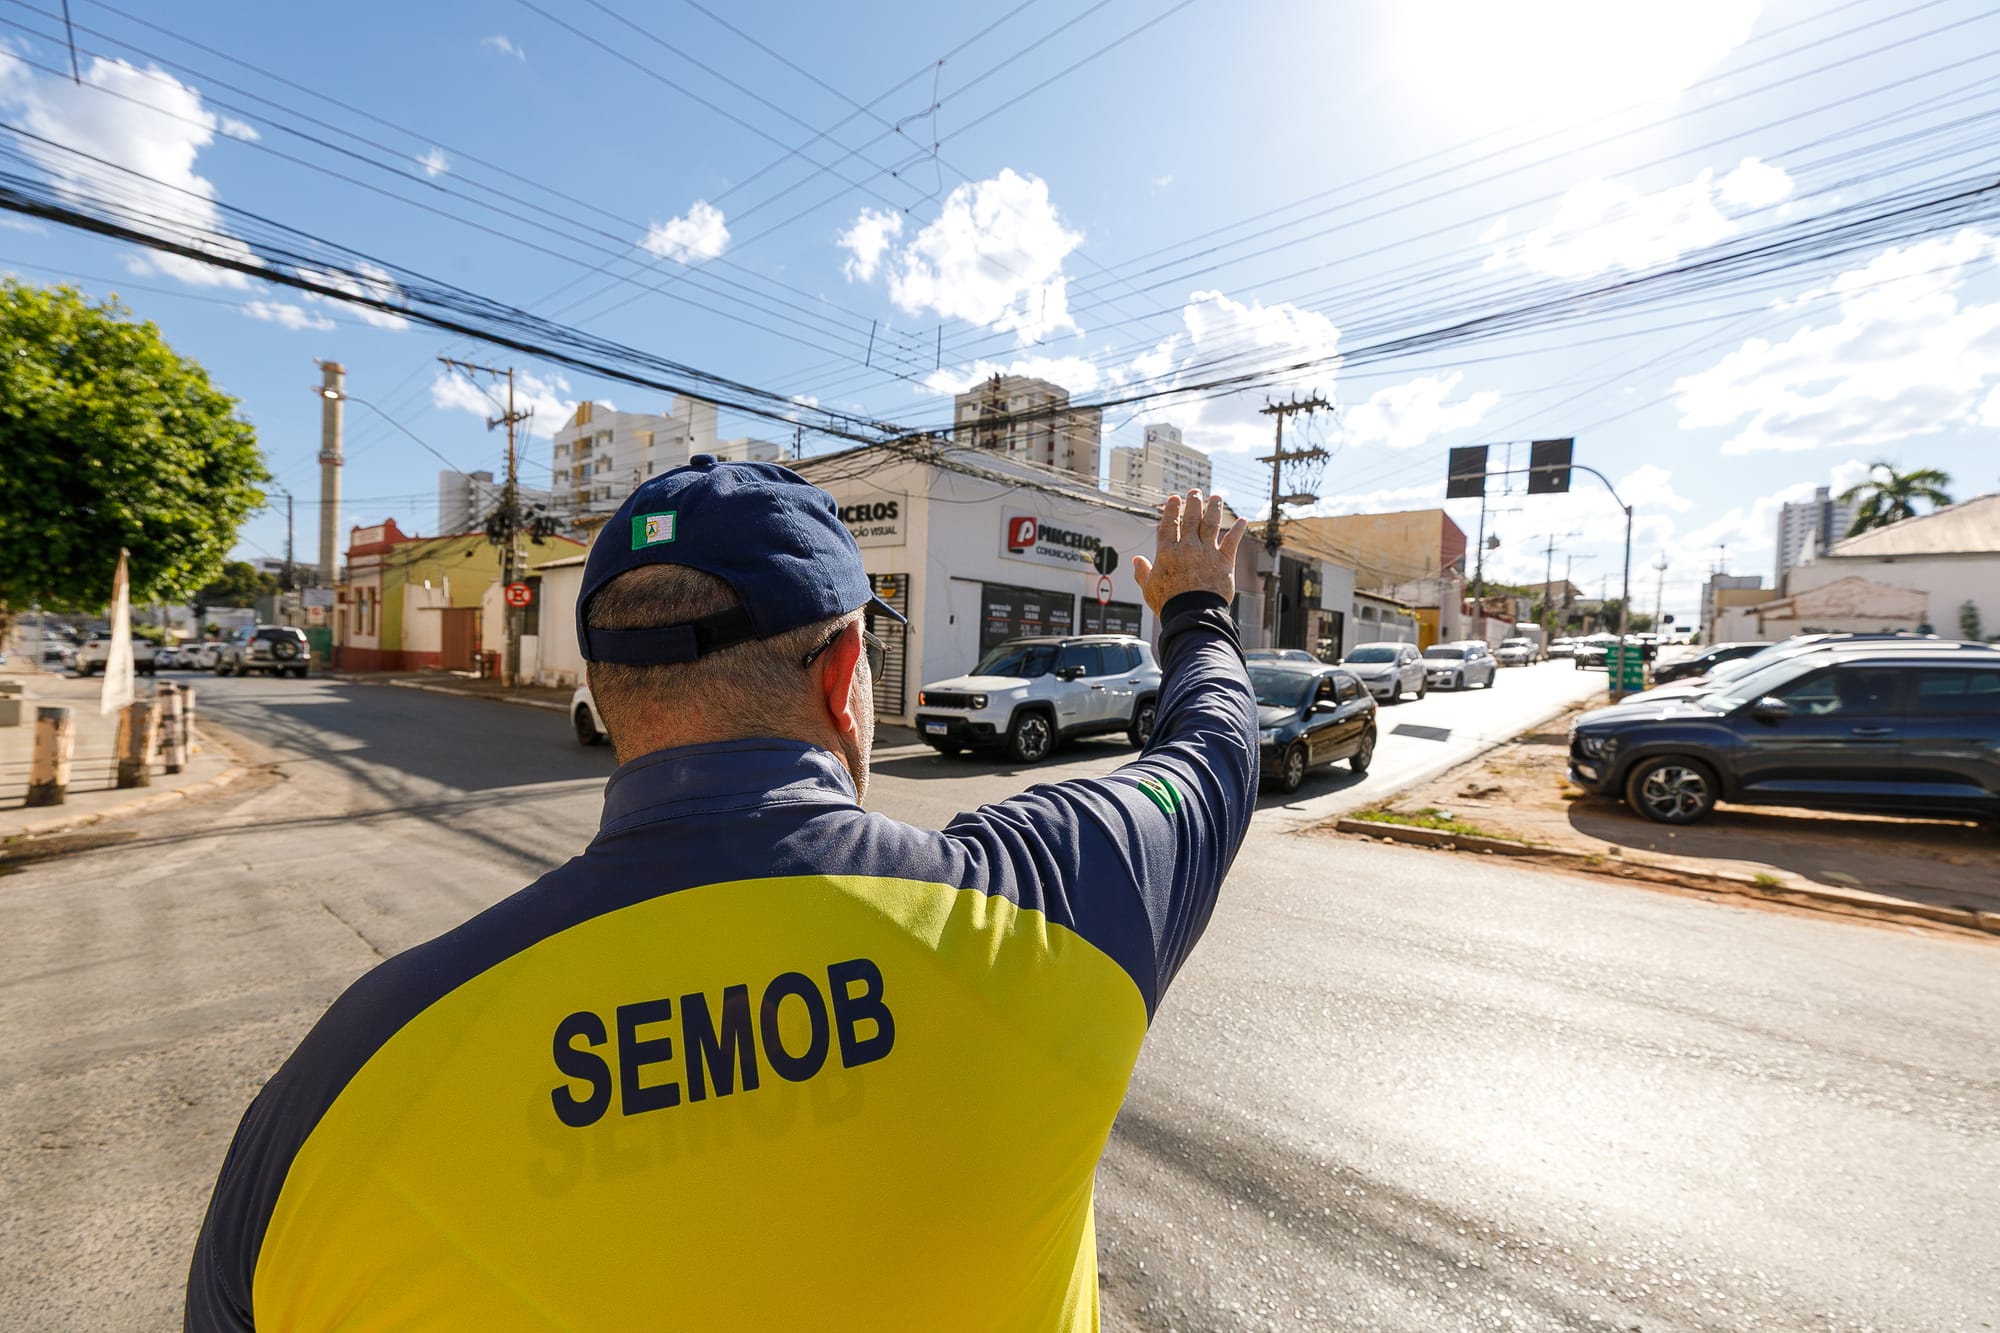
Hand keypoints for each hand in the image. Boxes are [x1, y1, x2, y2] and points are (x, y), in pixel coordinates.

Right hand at [1131, 489, 1249, 616]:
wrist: (1192, 614)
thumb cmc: (1169, 604)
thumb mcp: (1148, 588)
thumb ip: (1142, 572)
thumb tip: (1137, 561)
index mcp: (1167, 552)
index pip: (1169, 525)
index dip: (1172, 510)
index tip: (1175, 499)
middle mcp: (1187, 547)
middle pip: (1191, 519)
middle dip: (1193, 503)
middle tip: (1195, 492)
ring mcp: (1207, 552)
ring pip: (1211, 524)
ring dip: (1213, 508)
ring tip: (1215, 497)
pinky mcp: (1224, 561)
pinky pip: (1232, 541)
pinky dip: (1238, 530)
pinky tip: (1242, 521)